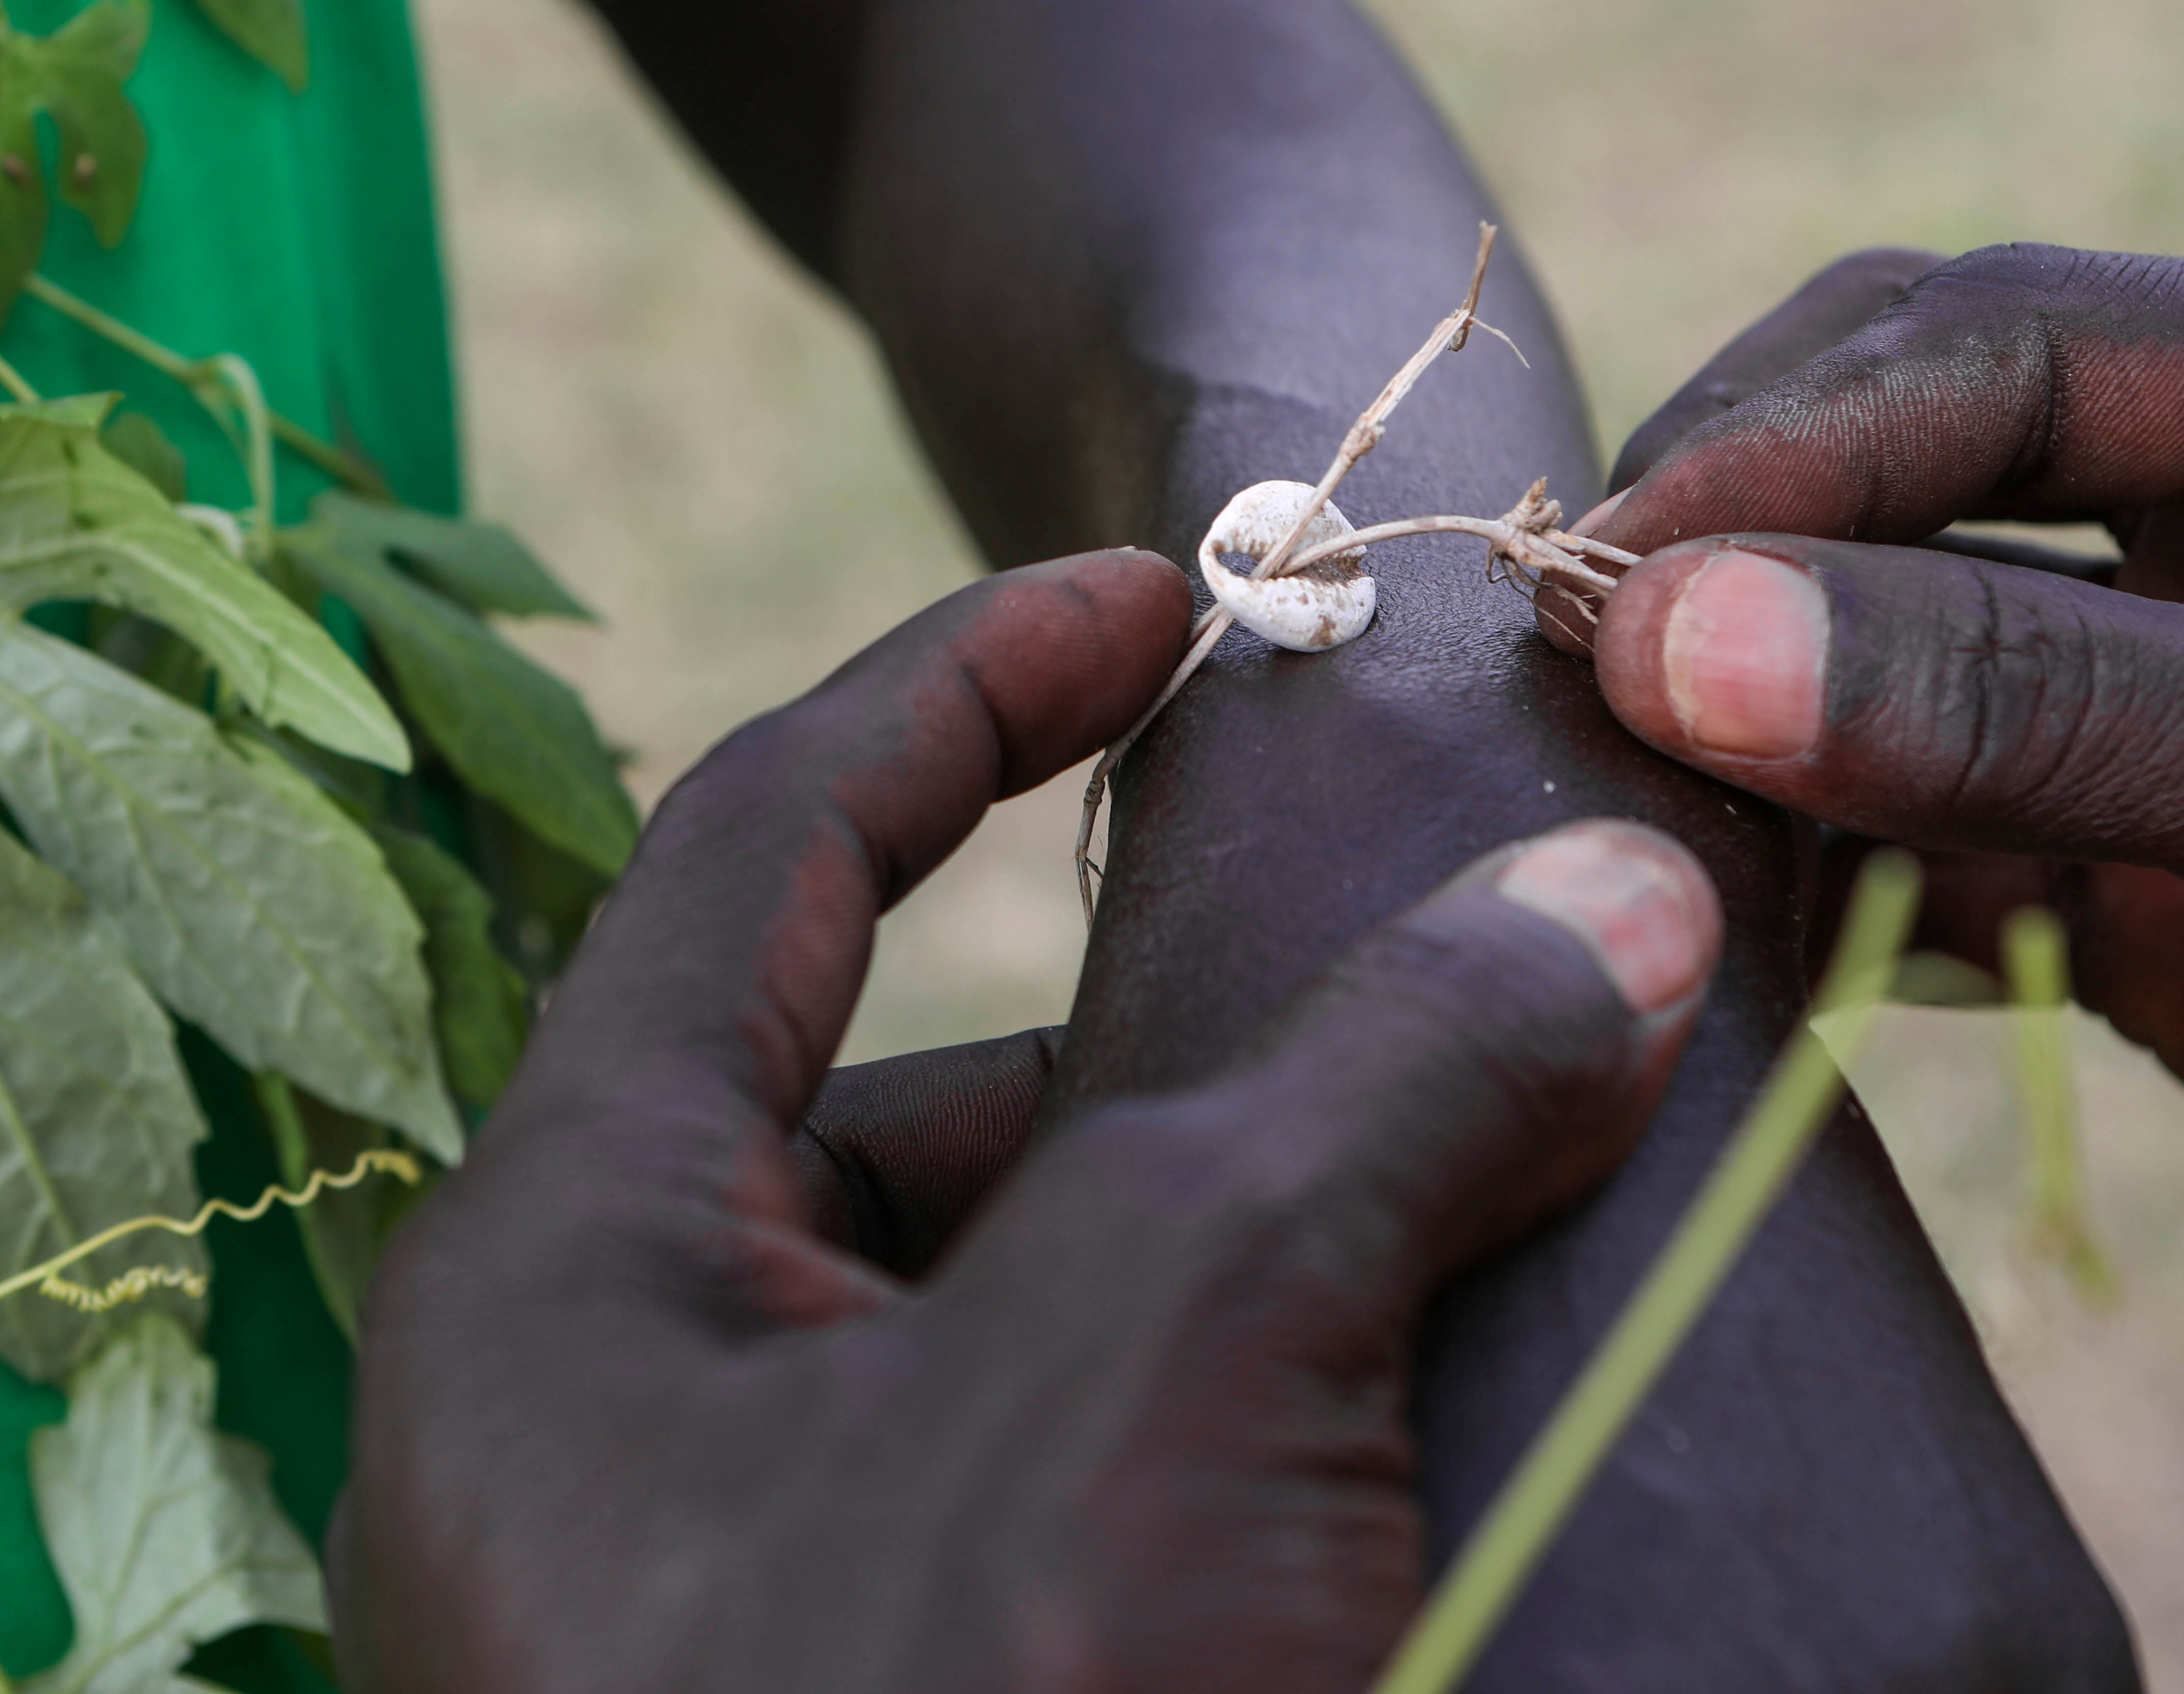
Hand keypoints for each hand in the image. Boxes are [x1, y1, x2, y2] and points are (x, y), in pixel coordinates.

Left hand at [331, 550, 1728, 1690]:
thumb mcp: (1171, 1354)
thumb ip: (1380, 1087)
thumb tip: (1615, 891)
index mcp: (568, 1275)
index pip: (760, 851)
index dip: (967, 679)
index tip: (1159, 590)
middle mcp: (621, 1424)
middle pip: (917, 1115)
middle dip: (1179, 1041)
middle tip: (1426, 988)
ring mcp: (747, 1598)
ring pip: (1013, 1321)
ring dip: (1236, 1248)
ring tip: (1461, 1202)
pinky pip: (1061, 1488)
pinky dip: (1226, 1421)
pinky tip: (1401, 1413)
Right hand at [1560, 243, 2183, 1588]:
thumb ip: (2039, 707)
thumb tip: (1681, 634)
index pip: (2010, 340)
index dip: (1794, 441)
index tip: (1614, 568)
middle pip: (1928, 466)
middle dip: (1747, 547)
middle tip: (1574, 661)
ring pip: (1905, 666)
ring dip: (1758, 724)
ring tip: (1616, 800)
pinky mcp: (2178, 916)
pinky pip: (1939, 853)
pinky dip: (1820, 880)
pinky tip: (1729, 925)